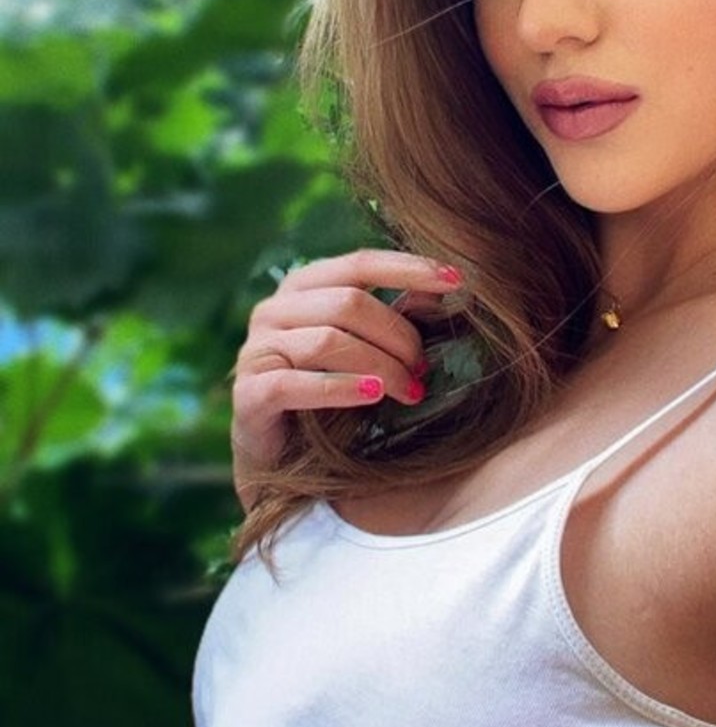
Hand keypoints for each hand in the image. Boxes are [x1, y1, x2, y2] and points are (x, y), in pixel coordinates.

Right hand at [230, 250, 463, 505]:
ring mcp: (256, 350)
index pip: (360, 264)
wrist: (281, 461)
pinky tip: (373, 395)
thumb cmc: (331, 398)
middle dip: (399, 335)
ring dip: (381, 366)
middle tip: (424, 368)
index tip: (457, 279)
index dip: (409, 268)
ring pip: (328, 341)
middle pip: (349, 303)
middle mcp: (273, 310)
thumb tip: (440, 295)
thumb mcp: (365, 352)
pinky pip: (295, 383)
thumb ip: (392, 321)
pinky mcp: (248, 394)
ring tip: (411, 390)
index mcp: (304, 288)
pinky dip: (341, 388)